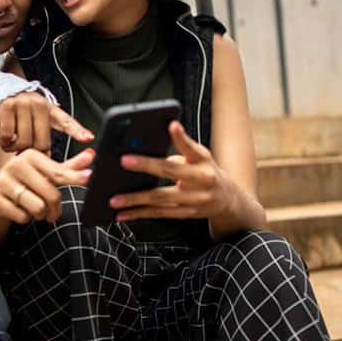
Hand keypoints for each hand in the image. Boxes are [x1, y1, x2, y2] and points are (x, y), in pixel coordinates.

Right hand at [0, 92, 93, 152]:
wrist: (6, 91)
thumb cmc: (27, 110)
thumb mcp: (45, 116)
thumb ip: (53, 132)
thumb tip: (58, 153)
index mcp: (51, 109)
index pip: (66, 122)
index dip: (78, 131)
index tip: (88, 138)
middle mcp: (38, 104)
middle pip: (41, 142)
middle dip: (34, 152)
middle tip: (28, 151)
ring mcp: (22, 104)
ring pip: (23, 141)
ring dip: (17, 149)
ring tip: (16, 145)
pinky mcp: (6, 107)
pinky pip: (7, 136)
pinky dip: (5, 143)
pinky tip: (6, 141)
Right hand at [0, 149, 93, 224]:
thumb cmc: (24, 181)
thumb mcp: (45, 172)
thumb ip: (68, 167)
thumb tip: (91, 156)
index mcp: (30, 156)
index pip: (58, 172)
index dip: (75, 177)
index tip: (89, 177)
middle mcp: (16, 165)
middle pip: (51, 194)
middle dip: (54, 209)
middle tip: (51, 212)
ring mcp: (3, 181)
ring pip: (37, 208)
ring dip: (39, 214)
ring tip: (32, 208)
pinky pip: (21, 216)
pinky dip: (24, 218)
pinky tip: (18, 210)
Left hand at [112, 122, 236, 221]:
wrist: (227, 199)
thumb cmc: (207, 171)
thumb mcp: (201, 155)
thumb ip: (182, 147)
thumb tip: (155, 141)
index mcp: (202, 161)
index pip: (190, 147)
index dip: (180, 137)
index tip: (171, 125)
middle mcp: (200, 180)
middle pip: (170, 171)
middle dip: (146, 166)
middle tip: (124, 161)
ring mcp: (193, 200)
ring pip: (161, 199)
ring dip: (136, 200)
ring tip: (115, 199)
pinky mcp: (185, 214)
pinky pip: (159, 214)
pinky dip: (140, 214)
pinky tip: (123, 214)